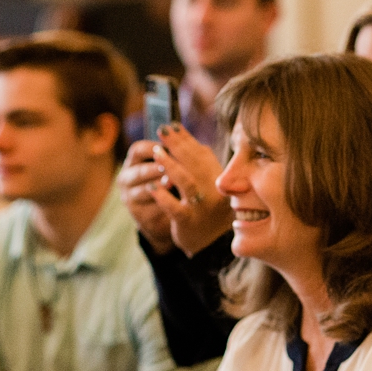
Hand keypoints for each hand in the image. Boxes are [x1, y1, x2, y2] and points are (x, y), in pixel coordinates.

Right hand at [120, 140, 175, 252]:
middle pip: (138, 171)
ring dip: (157, 187)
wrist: (168, 213)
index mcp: (135, 162)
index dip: (151, 147)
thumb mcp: (171, 166)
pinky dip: (162, 205)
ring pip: (142, 191)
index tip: (167, 146)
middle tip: (167, 166)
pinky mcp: (139, 214)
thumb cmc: (170, 182)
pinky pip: (149, 209)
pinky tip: (173, 202)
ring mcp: (130, 197)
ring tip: (171, 183)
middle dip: (154, 168)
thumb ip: (174, 153)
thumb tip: (180, 133)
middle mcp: (128, 178)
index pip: (138, 150)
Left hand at [148, 124, 232, 254]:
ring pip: (186, 183)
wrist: (214, 244)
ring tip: (156, 153)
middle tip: (161, 131)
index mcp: (220, 180)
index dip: (186, 139)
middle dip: (177, 145)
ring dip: (170, 166)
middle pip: (195, 163)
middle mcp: (214, 191)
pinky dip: (162, 196)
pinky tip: (151, 187)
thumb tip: (182, 137)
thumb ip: (200, 164)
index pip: (203, 154)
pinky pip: (174, 207)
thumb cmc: (209, 209)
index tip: (171, 125)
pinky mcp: (189, 222)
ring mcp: (202, 207)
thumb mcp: (211, 185)